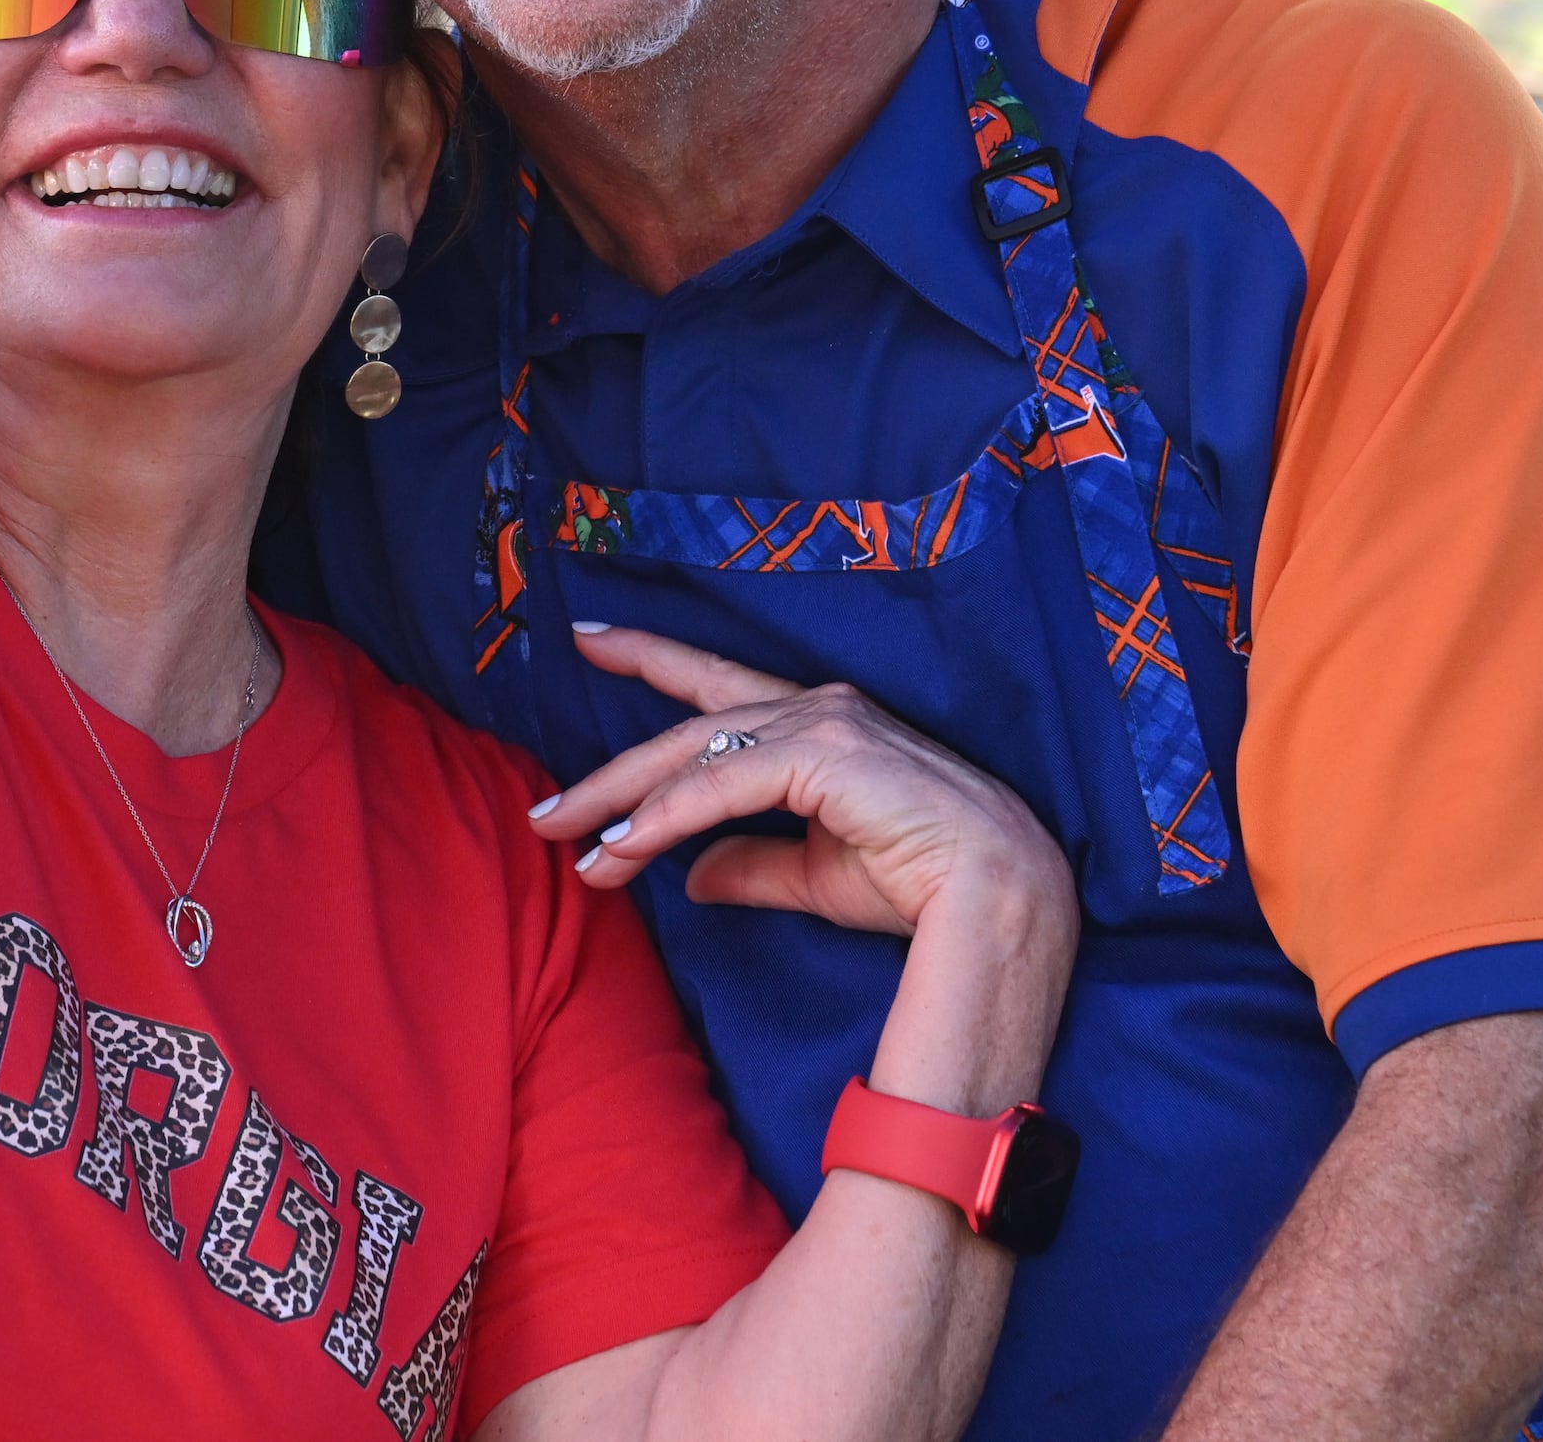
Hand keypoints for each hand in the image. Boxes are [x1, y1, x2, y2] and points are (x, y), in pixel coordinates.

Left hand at [534, 624, 1074, 950]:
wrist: (997, 904)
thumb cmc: (919, 886)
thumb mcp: (813, 873)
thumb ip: (749, 865)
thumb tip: (690, 877)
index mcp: (818, 725)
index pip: (715, 686)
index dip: (650, 657)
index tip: (589, 639)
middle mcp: (816, 707)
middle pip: (685, 730)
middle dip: (609, 772)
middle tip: (544, 810)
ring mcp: (821, 722)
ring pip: (690, 756)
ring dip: (621, 805)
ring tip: (569, 847)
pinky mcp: (823, 752)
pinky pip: (719, 786)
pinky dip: (664, 819)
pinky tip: (623, 851)